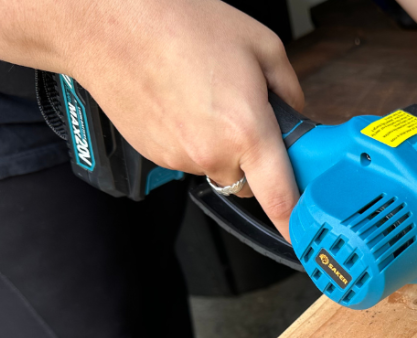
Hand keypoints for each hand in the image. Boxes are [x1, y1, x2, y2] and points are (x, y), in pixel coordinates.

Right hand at [67, 0, 302, 238]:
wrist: (111, 21)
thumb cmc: (180, 23)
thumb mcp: (261, 45)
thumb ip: (290, 91)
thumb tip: (296, 117)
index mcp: (247, 130)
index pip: (280, 198)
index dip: (295, 224)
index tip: (305, 236)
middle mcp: (212, 152)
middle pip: (251, 184)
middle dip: (258, 162)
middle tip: (248, 118)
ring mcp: (179, 158)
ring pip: (219, 169)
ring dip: (223, 146)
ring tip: (206, 97)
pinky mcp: (155, 156)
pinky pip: (189, 158)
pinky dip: (194, 139)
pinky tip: (184, 102)